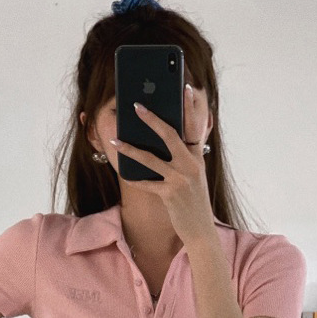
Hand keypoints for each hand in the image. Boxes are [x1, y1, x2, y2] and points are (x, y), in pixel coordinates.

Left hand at [109, 83, 215, 248]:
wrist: (201, 230)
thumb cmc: (193, 201)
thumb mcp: (194, 176)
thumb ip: (183, 158)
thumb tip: (164, 142)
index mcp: (198, 157)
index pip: (195, 126)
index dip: (191, 106)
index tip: (187, 87)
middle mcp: (191, 164)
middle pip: (170, 135)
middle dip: (152, 119)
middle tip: (136, 106)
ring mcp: (180, 179)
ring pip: (151, 159)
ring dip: (130, 148)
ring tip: (115, 139)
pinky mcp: (170, 194)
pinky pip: (146, 183)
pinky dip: (134, 179)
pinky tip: (123, 174)